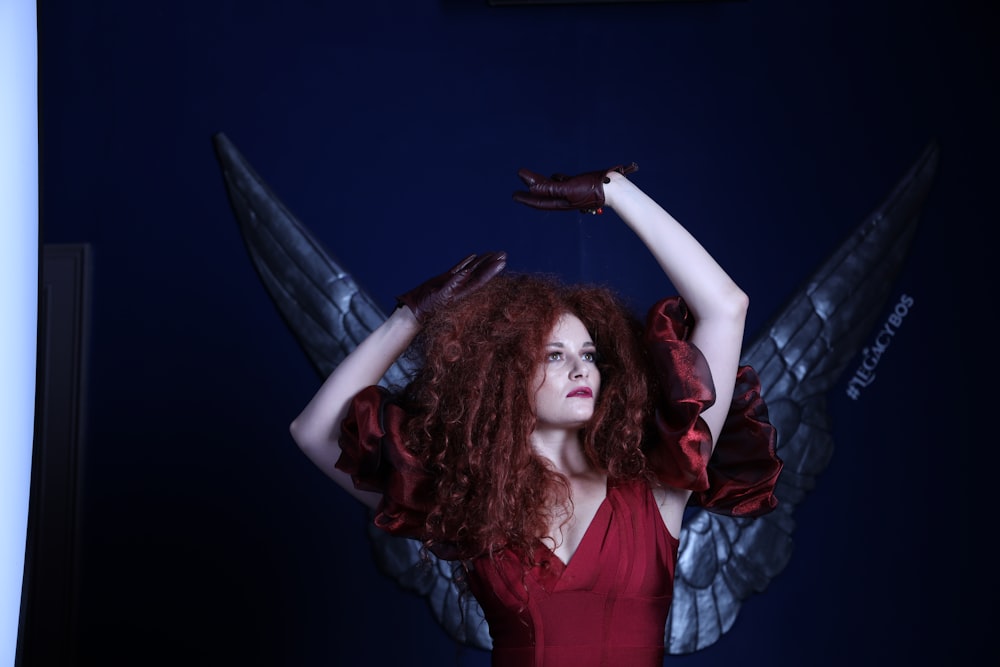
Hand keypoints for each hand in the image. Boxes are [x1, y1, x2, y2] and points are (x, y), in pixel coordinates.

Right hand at [396, 251, 506, 322]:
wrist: (415, 309)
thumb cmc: (427, 306)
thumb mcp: (442, 295)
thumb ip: (454, 283)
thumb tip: (467, 272)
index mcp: (463, 294)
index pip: (481, 280)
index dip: (492, 271)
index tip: (502, 262)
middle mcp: (461, 288)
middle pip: (480, 274)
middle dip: (491, 264)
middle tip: (503, 253)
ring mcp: (454, 283)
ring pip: (471, 269)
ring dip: (482, 261)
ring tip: (494, 253)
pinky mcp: (445, 280)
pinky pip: (459, 269)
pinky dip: (466, 262)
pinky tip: (474, 256)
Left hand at [512, 163, 637, 213]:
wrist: (613, 188)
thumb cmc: (591, 189)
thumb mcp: (568, 189)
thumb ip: (549, 188)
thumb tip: (531, 188)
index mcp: (561, 202)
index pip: (539, 201)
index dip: (525, 198)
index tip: (514, 195)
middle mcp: (564, 199)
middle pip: (543, 194)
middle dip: (530, 188)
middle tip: (519, 183)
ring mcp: (571, 192)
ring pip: (552, 187)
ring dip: (541, 182)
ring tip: (532, 178)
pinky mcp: (579, 185)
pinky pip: (563, 182)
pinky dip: (556, 179)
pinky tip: (554, 176)